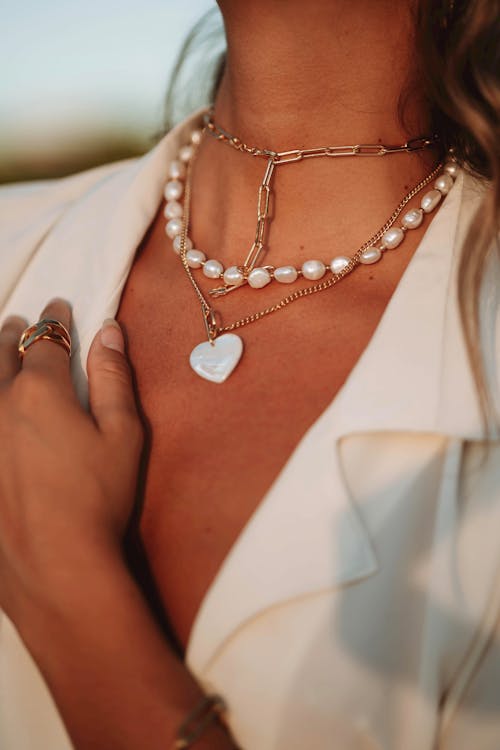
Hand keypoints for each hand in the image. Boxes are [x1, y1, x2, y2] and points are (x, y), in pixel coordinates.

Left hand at [0, 299, 142, 621]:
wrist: (55, 565)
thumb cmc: (98, 499)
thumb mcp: (123, 435)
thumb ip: (114, 377)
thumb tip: (109, 331)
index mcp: (42, 393)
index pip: (46, 340)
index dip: (54, 320)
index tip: (59, 307)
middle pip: (0, 354)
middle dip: (11, 333)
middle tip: (18, 322)